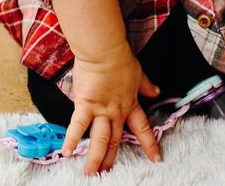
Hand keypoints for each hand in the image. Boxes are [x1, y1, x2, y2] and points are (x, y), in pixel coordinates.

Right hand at [62, 49, 163, 174]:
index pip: (142, 128)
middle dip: (111, 159)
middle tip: (108, 174)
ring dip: (96, 158)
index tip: (156, 158)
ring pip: (100, 139)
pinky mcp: (85, 104)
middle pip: (116, 140)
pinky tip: (67, 153)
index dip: (150, 144)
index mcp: (129, 105)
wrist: (105, 50)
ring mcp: (101, 110)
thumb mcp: (139, 74)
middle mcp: (116, 112)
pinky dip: (72, 139)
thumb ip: (147, 86)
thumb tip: (157, 92)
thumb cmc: (121, 58)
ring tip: (91, 174)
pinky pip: (78, 125)